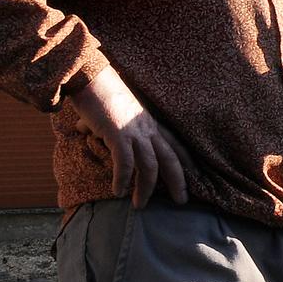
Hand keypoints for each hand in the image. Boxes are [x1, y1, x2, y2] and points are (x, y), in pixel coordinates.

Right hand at [69, 67, 189, 207]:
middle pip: (170, 158)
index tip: (196, 176)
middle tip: (181, 201)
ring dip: (145, 189)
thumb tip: (86, 130)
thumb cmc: (97, 92)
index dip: (187, 160)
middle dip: (178, 182)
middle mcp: (147, 128)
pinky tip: (117, 192)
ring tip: (139, 205)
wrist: (88, 76)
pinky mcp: (118, 134)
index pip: (175, 143)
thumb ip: (105, 124)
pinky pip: (125, 163)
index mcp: (149, 122)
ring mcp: (134, 131)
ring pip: (149, 166)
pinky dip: (122, 179)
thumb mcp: (111, 111)